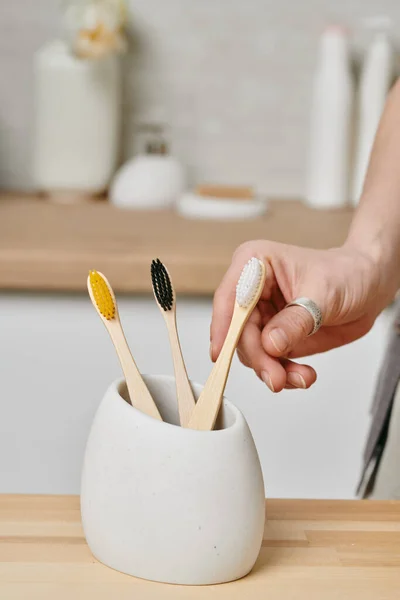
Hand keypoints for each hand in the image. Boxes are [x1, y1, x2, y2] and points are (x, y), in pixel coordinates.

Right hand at [210, 240, 385, 391]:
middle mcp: (252, 290)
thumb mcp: (323, 294)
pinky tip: (303, 375)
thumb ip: (295, 321)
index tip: (221, 353)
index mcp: (255, 264)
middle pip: (237, 331)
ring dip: (272, 369)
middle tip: (276, 378)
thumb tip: (269, 343)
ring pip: (251, 351)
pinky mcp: (274, 336)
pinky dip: (283, 373)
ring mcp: (262, 315)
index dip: (223, 327)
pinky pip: (268, 361)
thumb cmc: (347, 274)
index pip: (229, 298)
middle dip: (257, 357)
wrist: (369, 287)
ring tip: (300, 377)